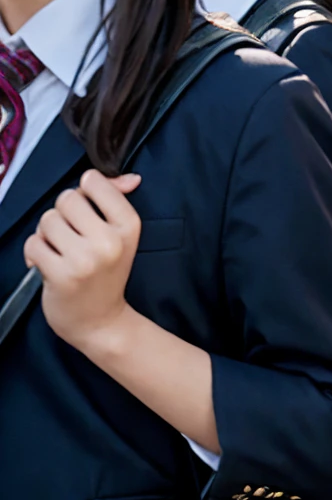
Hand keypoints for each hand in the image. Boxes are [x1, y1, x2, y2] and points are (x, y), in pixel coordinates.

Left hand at [24, 171, 143, 352]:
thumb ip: (117, 201)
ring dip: (47, 236)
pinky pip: (33, 243)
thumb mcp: (120, 237)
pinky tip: (49, 268)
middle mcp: (111, 241)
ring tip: (62, 255)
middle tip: (74, 240)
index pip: (93, 181)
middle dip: (63, 216)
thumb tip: (130, 178)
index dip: (84, 196)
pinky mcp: (62, 274)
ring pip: (47, 220)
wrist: (100, 322)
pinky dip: (35, 254)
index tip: (89, 217)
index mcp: (129, 226)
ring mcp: (86, 259)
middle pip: (67, 198)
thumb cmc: (106, 275)